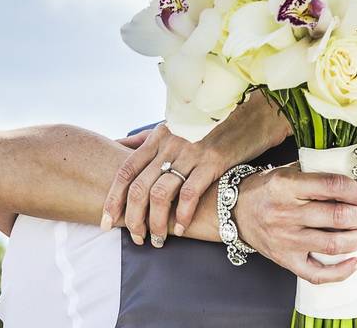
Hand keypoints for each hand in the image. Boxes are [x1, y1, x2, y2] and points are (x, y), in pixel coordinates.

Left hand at [101, 94, 290, 245]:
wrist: (249, 118)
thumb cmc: (208, 128)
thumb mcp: (174, 127)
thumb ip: (145, 139)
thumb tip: (117, 145)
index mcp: (158, 137)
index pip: (125, 170)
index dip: (113, 198)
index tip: (108, 221)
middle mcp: (170, 144)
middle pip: (139, 187)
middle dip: (133, 217)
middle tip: (136, 237)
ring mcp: (190, 153)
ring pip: (161, 194)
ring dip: (156, 222)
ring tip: (157, 238)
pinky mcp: (212, 162)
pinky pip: (189, 194)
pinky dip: (183, 215)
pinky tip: (182, 228)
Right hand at [234, 164, 356, 283]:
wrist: (235, 211)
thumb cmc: (265, 189)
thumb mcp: (286, 171)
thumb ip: (316, 172)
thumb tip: (353, 179)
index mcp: (287, 185)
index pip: (333, 186)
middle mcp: (286, 213)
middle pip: (338, 216)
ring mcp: (286, 240)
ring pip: (334, 244)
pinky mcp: (285, 260)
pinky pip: (318, 273)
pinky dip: (344, 270)